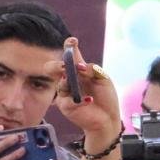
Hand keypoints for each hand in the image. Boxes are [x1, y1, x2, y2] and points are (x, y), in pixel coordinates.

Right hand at [45, 36, 122, 157]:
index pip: (70, 56)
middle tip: (64, 66)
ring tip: (81, 85)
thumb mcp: (103, 79)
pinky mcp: (65, 106)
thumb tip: (78, 66)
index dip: (69, 47)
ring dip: (70, 82)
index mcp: (78, 71)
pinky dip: (80, 100)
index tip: (72, 41)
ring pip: (60, 83)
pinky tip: (89, 100)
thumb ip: (91, 70)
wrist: (107, 118)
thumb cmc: (105, 98)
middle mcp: (69, 80)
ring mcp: (65, 93)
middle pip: (52, 68)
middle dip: (56, 65)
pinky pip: (67, 100)